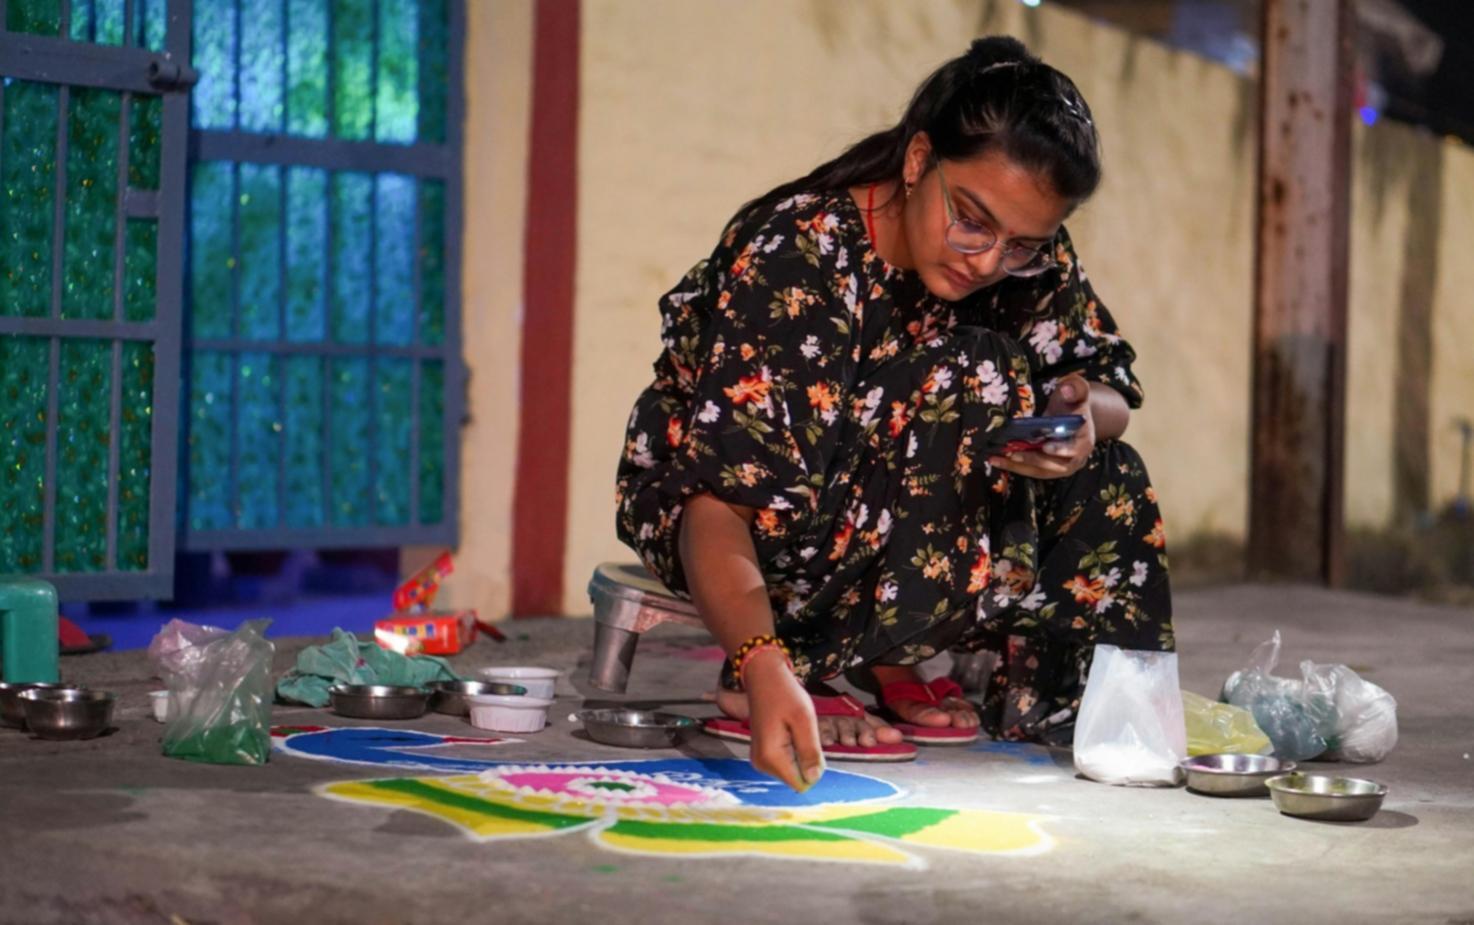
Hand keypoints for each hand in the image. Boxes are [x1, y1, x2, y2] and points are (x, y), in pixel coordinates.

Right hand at [741, 649, 824, 791]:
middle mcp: (761, 764)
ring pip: (793, 770)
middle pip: (796, 777)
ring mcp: (760, 760)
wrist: (763, 677)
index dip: (813, 767)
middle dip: (807, 758)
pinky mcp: (762, 754)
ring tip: (795, 729)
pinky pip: (786, 762)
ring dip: (801, 752)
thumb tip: (814, 778)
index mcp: (771, 757)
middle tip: (803, 731)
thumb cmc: (784, 694)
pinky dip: (793, 749)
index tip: (811, 743)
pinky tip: (789, 730)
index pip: (800, 783)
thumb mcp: (804, 720)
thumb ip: (809, 751)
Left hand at [987, 375, 1095, 479]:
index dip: (1061, 450)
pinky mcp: (1047, 468)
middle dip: (1032, 459)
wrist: (1072, 414)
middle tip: (1013, 453)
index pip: (1075, 450)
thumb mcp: (1077, 390)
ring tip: (997, 458)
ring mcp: (1060, 466)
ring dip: (1018, 466)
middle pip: (1054, 465)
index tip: (1045, 447)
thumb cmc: (1073, 402)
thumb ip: (1075, 388)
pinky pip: (1031, 470)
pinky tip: (997, 459)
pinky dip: (1014, 466)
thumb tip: (1067, 389)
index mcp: (1084, 441)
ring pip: (1040, 471)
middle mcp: (1074, 459)